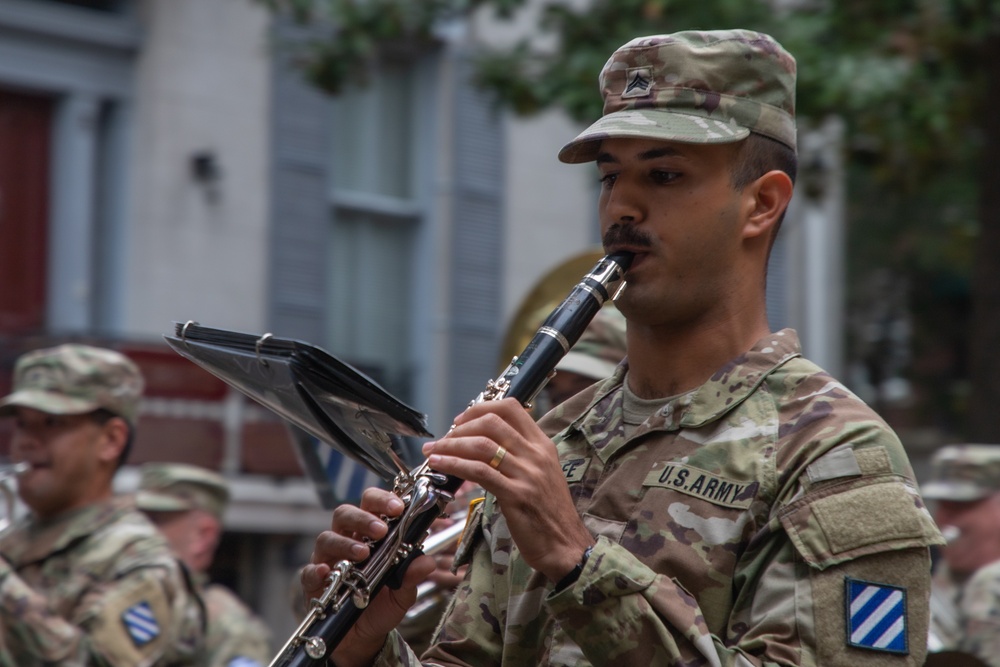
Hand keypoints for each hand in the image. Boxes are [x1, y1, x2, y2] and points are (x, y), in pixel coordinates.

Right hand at [303, 488, 435, 666]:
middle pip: (345, 514)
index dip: (382, 501)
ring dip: (345, 543)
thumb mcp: (403, 592)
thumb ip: (412, 575)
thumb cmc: (383, 604)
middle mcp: (345, 541)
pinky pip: (308, 571)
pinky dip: (316, 570)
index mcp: (368, 534)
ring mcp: (327, 560)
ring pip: (326, 538)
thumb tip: (427, 562)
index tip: (398, 508)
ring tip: (362, 554)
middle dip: (363, 518)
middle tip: (381, 531)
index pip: (371, 505)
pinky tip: (327, 572)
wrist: (364, 637)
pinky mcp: (313, 583)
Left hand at [421, 398, 592, 583]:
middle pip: (492, 422)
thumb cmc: (549, 512)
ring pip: (481, 445)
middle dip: (460, 428)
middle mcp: (536, 454)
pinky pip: (478, 472)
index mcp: (543, 445)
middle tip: (443, 439)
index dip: (480, 408)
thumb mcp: (541, 474)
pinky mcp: (516, 495)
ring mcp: (527, 474)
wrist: (565, 545)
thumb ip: (519, 455)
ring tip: (432, 452)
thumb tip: (483, 443)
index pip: (511, 408)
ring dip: (450, 445)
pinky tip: (439, 465)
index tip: (461, 420)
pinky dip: (454, 464)